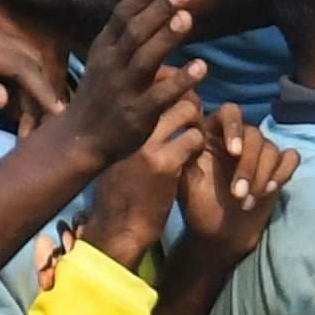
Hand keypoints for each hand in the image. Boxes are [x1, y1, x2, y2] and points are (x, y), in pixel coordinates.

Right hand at [60, 0, 201, 165]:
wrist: (81, 138)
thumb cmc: (102, 93)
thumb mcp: (106, 58)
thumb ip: (127, 32)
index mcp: (105, 49)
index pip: (122, 16)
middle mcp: (111, 66)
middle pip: (134, 32)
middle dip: (158, 10)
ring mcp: (123, 90)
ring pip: (145, 60)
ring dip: (167, 38)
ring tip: (188, 18)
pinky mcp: (137, 115)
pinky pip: (160, 97)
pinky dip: (180, 81)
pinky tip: (202, 67)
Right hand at [81, 96, 205, 271]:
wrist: (117, 229)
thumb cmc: (116, 195)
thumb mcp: (115, 157)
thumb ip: (129, 134)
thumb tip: (148, 113)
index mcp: (115, 124)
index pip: (144, 85)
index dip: (164, 85)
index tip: (174, 95)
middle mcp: (127, 128)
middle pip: (168, 90)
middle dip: (187, 98)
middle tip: (193, 114)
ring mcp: (145, 144)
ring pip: (186, 110)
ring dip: (197, 122)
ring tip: (196, 135)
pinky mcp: (164, 163)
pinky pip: (194, 139)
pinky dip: (199, 145)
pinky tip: (193, 157)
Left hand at [175, 103, 296, 265]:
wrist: (217, 234)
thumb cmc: (197, 205)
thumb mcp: (183, 179)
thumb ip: (186, 153)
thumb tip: (193, 133)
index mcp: (214, 133)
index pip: (229, 112)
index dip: (234, 126)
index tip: (234, 152)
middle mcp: (239, 137)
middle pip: (254, 134)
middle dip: (248, 166)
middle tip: (238, 194)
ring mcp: (260, 153)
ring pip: (272, 148)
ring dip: (262, 177)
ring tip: (247, 202)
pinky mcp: (277, 168)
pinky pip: (290, 158)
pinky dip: (283, 172)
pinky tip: (270, 190)